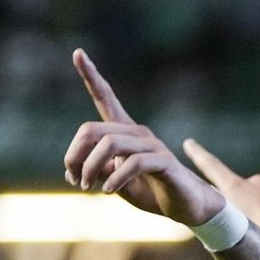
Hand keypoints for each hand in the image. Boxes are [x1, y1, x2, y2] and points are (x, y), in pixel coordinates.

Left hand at [63, 49, 223, 226]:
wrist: (186, 206)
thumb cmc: (151, 192)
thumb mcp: (114, 183)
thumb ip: (96, 173)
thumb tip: (72, 172)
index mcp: (124, 133)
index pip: (105, 98)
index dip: (91, 75)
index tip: (77, 53)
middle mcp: (137, 132)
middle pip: (92, 130)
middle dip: (75, 156)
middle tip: (74, 181)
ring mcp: (151, 145)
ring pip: (110, 144)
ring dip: (91, 169)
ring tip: (88, 188)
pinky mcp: (164, 162)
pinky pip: (134, 162)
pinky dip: (116, 178)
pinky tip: (108, 191)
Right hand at [182, 139, 259, 255]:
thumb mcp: (236, 228)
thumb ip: (223, 216)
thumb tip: (217, 213)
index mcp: (238, 189)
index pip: (211, 167)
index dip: (198, 155)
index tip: (189, 142)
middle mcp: (255, 184)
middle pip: (235, 192)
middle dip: (231, 204)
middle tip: (229, 224)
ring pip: (255, 203)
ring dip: (253, 216)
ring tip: (256, 238)